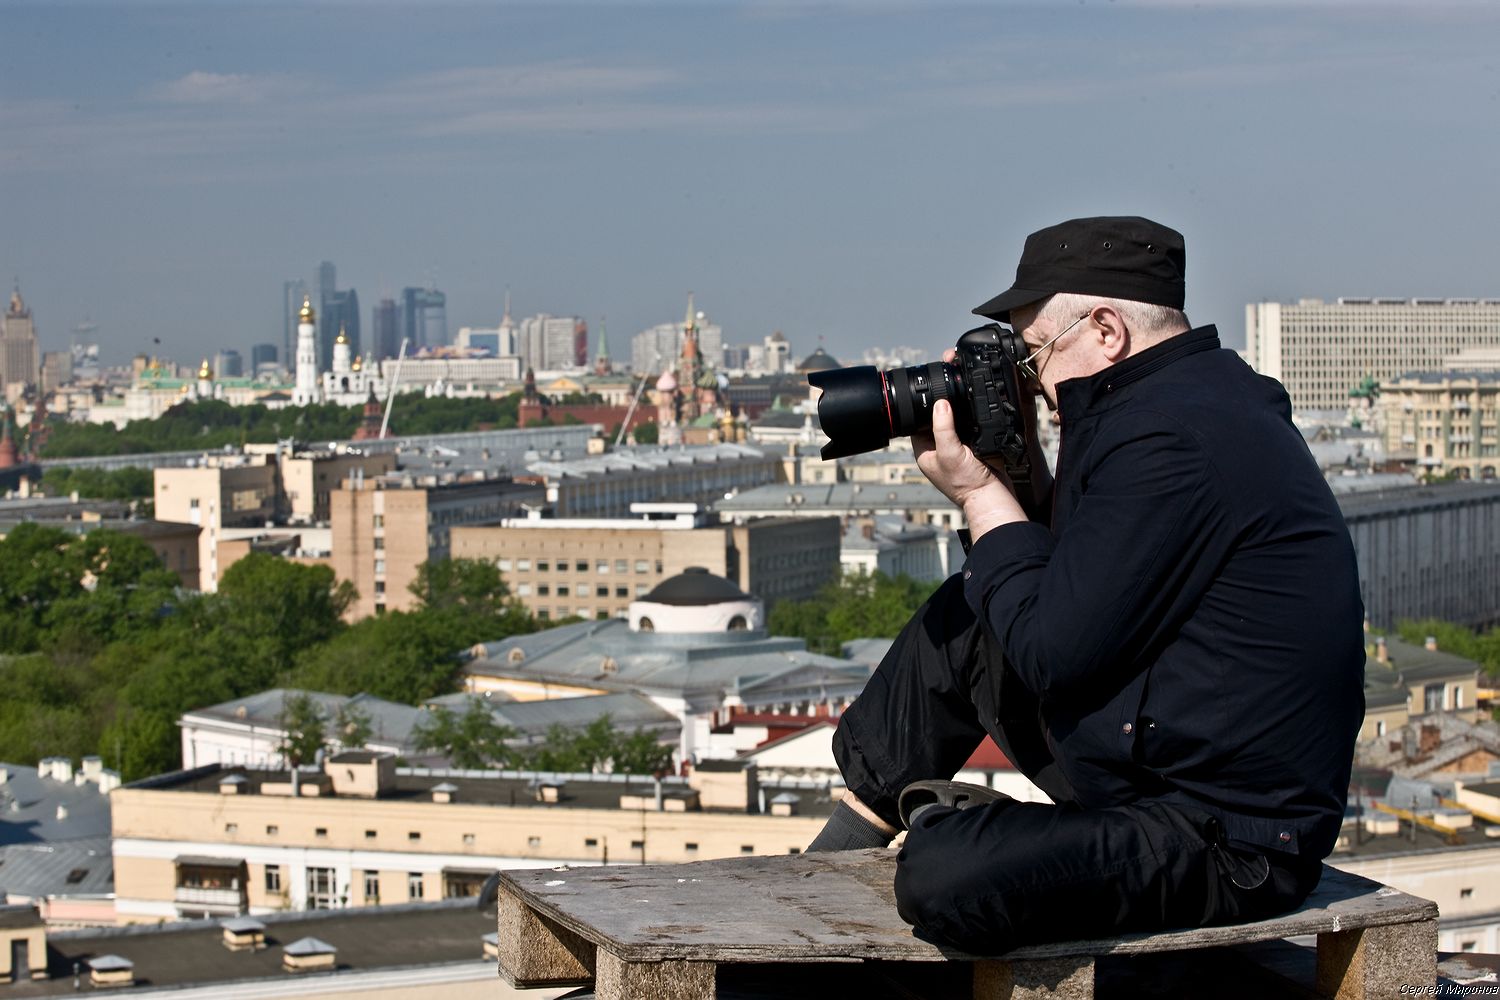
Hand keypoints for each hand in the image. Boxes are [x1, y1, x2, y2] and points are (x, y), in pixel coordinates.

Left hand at [913, 398, 1026, 538]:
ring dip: (959, 417)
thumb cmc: (965, 483)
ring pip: (954, 427)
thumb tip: (940, 403)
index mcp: (925, 454)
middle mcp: (938, 452)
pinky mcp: (971, 451)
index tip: (932, 396)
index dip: (922, 412)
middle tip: (949, 395)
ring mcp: (955, 452)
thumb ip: (943, 427)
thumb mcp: (949, 451)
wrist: (991, 496)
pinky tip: (975, 417)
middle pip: (936, 424)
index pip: (917, 427)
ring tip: (962, 404)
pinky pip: (969, 432)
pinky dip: (972, 424)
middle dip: (943, 411)